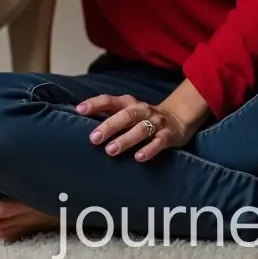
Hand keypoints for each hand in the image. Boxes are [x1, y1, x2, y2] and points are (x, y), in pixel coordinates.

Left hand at [76, 94, 193, 161]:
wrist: (178, 118)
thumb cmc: (143, 118)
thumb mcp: (127, 112)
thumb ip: (108, 116)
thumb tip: (79, 122)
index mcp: (128, 104)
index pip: (110, 100)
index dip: (95, 104)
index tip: (79, 110)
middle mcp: (142, 110)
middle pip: (125, 115)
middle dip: (109, 126)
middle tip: (94, 138)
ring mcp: (155, 122)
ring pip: (140, 129)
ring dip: (125, 139)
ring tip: (110, 150)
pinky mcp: (167, 135)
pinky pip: (158, 142)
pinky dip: (149, 149)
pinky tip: (139, 157)